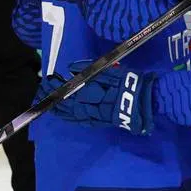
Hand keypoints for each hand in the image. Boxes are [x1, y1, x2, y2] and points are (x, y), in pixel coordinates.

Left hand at [39, 63, 153, 133]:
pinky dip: (69, 117)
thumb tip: (71, 68)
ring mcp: (96, 116)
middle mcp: (94, 105)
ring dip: (58, 108)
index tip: (49, 80)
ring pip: (72, 113)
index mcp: (97, 91)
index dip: (59, 86)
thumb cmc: (132, 82)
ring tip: (47, 102)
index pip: (72, 90)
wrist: (147, 102)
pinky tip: (62, 114)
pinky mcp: (99, 122)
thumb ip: (92, 69)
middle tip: (43, 89)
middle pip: (69, 102)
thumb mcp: (114, 70)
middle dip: (55, 96)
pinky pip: (80, 121)